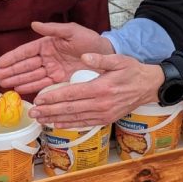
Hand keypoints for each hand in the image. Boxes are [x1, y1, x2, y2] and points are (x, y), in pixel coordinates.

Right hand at [0, 21, 114, 93]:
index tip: (0, 62)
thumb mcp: (72, 31)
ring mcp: (52, 71)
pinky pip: (42, 85)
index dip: (13, 57)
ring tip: (5, 84)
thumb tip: (34, 24)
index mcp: (48, 44)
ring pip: (31, 76)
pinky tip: (20, 90)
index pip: (27, 51)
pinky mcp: (59, 81)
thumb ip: (53, 29)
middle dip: (11, 71)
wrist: (106, 56)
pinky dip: (31, 87)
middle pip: (26, 65)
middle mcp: (48, 58)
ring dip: (18, 80)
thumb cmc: (90, 41)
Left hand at [29, 53, 163, 127]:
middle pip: (70, 109)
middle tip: (33, 112)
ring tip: (40, 120)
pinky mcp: (106, 120)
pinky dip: (69, 125)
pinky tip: (57, 125)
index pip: (72, 94)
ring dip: (55, 120)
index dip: (54, 97)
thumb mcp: (119, 60)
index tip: (39, 98)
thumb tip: (84, 56)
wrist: (149, 87)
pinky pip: (84, 123)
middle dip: (49, 111)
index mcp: (101, 88)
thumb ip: (100, 58)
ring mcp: (103, 114)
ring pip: (75, 118)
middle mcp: (101, 104)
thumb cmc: (132, 71)